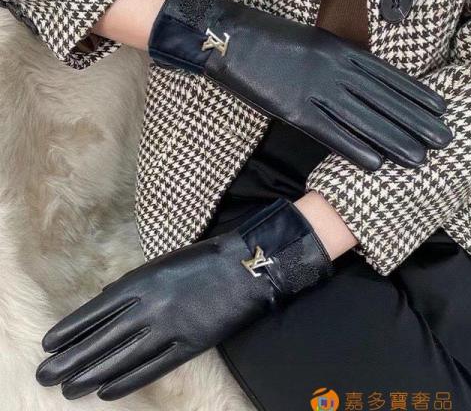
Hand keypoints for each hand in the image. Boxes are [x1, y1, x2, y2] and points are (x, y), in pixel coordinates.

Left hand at [36, 199, 332, 400]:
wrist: (244, 268)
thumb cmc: (200, 260)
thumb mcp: (161, 262)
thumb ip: (131, 283)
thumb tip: (104, 300)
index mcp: (142, 282)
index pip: (96, 312)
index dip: (70, 330)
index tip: (49, 345)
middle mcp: (150, 307)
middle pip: (102, 339)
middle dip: (71, 359)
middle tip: (45, 375)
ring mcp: (169, 329)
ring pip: (122, 358)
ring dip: (92, 375)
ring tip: (68, 389)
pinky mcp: (189, 345)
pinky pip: (152, 368)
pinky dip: (128, 381)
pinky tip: (107, 391)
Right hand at [148, 0, 452, 170]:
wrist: (230, 36)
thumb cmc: (268, 39)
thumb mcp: (310, 43)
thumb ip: (335, 61)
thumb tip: (354, 79)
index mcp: (340, 50)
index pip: (387, 76)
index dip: (414, 94)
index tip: (437, 108)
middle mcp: (335, 70)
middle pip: (383, 99)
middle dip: (414, 121)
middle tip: (441, 138)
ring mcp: (316, 90)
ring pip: (362, 118)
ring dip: (392, 139)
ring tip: (419, 157)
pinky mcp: (294, 109)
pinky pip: (330, 133)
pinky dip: (354, 148)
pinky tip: (375, 163)